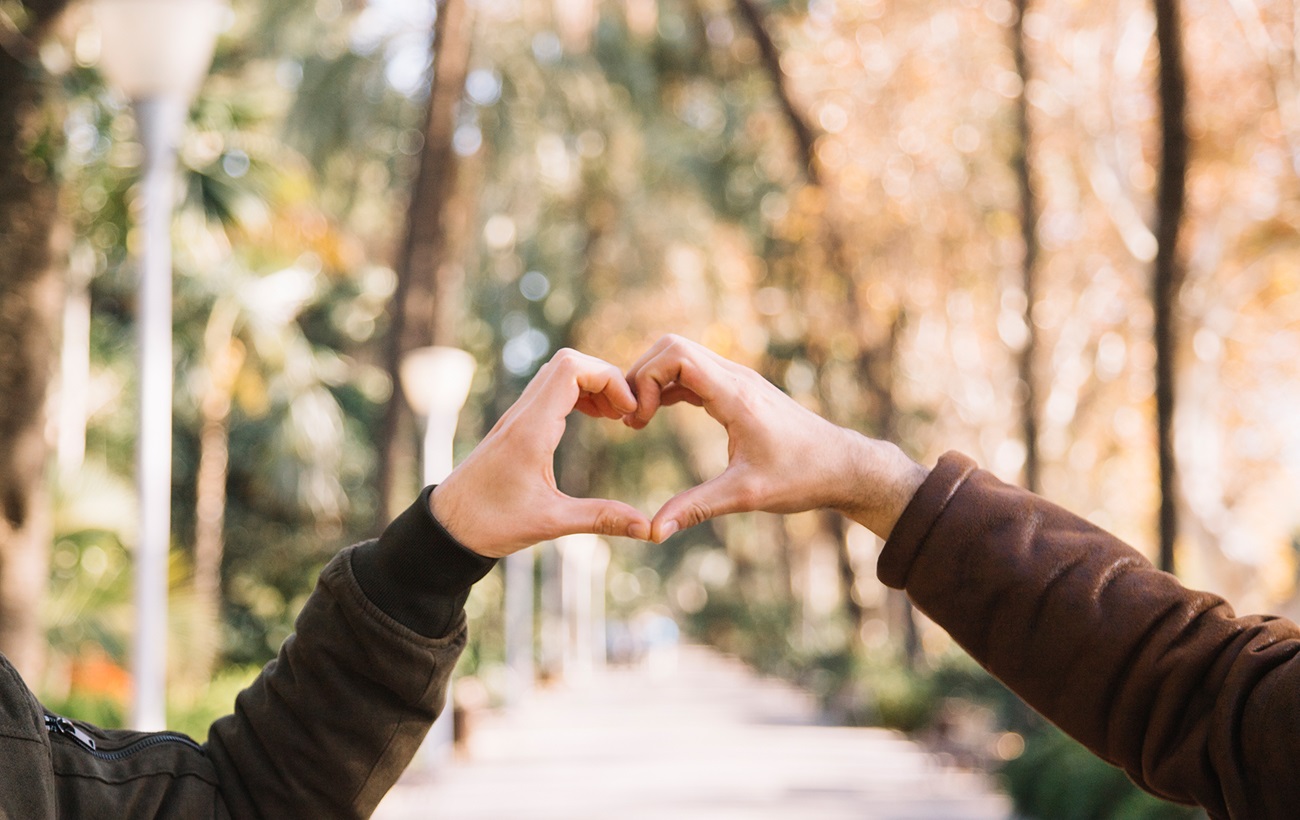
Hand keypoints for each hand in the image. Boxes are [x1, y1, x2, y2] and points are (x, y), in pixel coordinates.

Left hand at [432, 349, 651, 557]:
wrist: (446, 527)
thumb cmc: (491, 524)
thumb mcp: (550, 523)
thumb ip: (601, 518)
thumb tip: (648, 529)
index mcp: (531, 430)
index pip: (571, 369)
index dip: (608, 378)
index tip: (628, 410)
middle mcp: (522, 415)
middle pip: (567, 361)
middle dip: (605, 377)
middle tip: (625, 412)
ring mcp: (516, 417)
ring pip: (558, 373)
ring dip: (591, 384)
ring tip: (615, 415)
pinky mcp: (515, 426)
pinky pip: (550, 391)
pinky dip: (577, 394)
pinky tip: (593, 419)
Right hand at [625, 335, 928, 540]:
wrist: (844, 466)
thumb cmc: (802, 477)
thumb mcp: (746, 495)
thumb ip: (696, 508)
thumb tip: (652, 532)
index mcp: (736, 395)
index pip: (677, 356)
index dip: (646, 380)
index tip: (639, 421)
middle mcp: (737, 378)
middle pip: (672, 347)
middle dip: (642, 375)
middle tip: (632, 419)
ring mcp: (739, 380)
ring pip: (682, 356)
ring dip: (654, 380)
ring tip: (638, 420)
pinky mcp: (739, 390)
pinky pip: (694, 373)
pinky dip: (669, 387)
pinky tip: (656, 415)